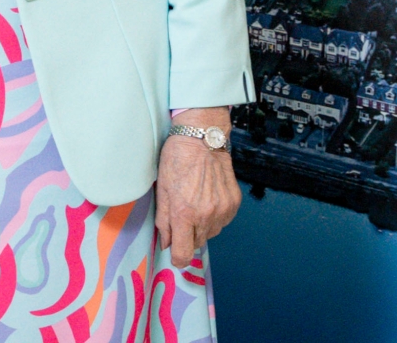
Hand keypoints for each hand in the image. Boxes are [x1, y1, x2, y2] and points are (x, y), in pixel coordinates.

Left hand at [155, 109, 240, 265]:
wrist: (202, 138)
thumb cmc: (177, 159)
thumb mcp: (162, 188)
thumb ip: (163, 220)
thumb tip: (166, 243)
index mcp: (184, 213)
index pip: (184, 253)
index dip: (178, 257)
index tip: (175, 254)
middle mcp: (207, 215)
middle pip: (197, 243)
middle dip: (188, 236)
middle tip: (182, 216)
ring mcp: (223, 210)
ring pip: (211, 233)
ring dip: (202, 226)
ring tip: (195, 203)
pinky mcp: (234, 203)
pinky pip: (223, 221)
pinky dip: (215, 216)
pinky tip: (208, 198)